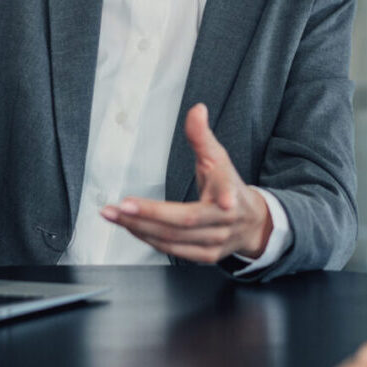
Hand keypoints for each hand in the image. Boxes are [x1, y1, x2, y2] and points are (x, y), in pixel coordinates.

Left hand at [101, 102, 272, 263]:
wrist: (251, 223)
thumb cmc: (229, 186)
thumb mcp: (219, 158)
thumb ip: (202, 136)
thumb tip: (196, 109)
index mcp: (230, 197)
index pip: (224, 198)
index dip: (222, 197)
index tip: (223, 201)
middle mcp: (222, 224)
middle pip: (184, 222)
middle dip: (149, 215)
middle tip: (119, 207)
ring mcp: (214, 244)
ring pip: (173, 239)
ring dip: (140, 228)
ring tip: (115, 215)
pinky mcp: (204, 257)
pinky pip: (171, 250)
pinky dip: (148, 238)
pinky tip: (131, 227)